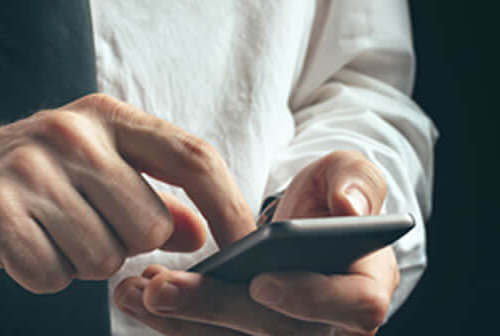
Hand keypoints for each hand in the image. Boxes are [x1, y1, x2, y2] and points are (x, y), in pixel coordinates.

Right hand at [0, 93, 254, 293]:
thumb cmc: (33, 177)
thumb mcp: (99, 169)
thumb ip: (157, 198)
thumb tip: (203, 232)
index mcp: (108, 117)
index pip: (193, 158)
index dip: (229, 206)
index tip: (246, 244)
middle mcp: (72, 134)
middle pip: (152, 226)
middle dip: (129, 245)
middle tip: (89, 226)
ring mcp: (30, 171)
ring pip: (105, 258)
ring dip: (83, 261)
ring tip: (53, 232)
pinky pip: (55, 276)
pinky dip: (46, 274)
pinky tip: (26, 246)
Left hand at [115, 150, 398, 334]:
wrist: (301, 225)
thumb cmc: (326, 199)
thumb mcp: (346, 175)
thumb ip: (356, 181)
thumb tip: (350, 208)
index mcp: (366, 287)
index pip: (355, 307)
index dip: (309, 298)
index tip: (260, 281)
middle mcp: (331, 326)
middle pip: (279, 334)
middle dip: (215, 310)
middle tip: (160, 287)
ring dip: (180, 322)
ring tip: (134, 290)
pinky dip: (172, 323)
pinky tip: (136, 296)